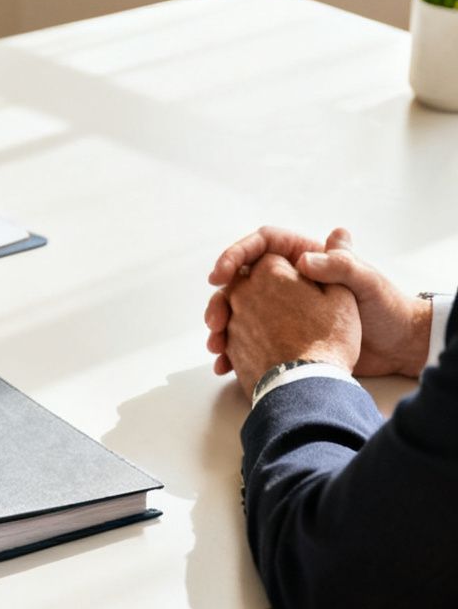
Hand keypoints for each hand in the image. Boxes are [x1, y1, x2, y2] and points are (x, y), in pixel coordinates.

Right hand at [205, 226, 430, 377]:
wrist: (393, 348)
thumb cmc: (385, 310)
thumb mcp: (366, 283)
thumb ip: (340, 265)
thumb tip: (303, 260)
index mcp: (306, 259)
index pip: (262, 246)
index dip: (235, 255)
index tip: (220, 276)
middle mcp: (289, 280)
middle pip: (240, 280)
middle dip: (221, 300)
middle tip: (214, 320)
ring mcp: (282, 309)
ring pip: (238, 310)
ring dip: (220, 327)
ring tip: (216, 346)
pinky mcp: (280, 334)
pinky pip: (245, 337)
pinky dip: (232, 350)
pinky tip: (225, 363)